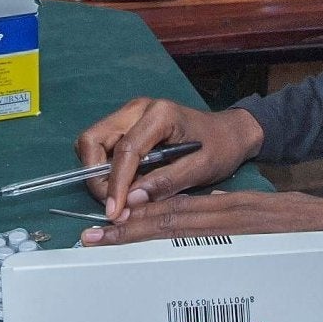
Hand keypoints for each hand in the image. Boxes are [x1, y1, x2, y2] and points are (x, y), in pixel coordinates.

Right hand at [77, 99, 263, 219]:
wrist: (230, 133)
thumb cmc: (221, 148)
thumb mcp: (201, 169)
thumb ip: (166, 182)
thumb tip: (132, 200)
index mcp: (159, 114)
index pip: (125, 150)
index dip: (115, 184)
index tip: (114, 212)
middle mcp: (137, 109)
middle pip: (94, 139)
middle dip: (95, 175)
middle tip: (112, 204)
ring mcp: (129, 115)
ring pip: (92, 142)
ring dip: (97, 172)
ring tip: (118, 196)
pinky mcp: (127, 125)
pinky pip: (102, 146)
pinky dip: (104, 168)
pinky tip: (124, 184)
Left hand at [79, 189, 322, 247]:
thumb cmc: (290, 222)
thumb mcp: (247, 214)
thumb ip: (218, 217)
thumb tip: (190, 225)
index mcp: (216, 206)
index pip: (166, 208)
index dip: (133, 216)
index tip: (106, 226)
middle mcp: (216, 211)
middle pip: (160, 217)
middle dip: (122, 228)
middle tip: (90, 237)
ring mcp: (226, 225)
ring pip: (172, 226)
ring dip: (135, 234)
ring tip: (104, 242)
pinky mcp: (238, 237)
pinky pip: (197, 237)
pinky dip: (169, 239)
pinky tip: (147, 245)